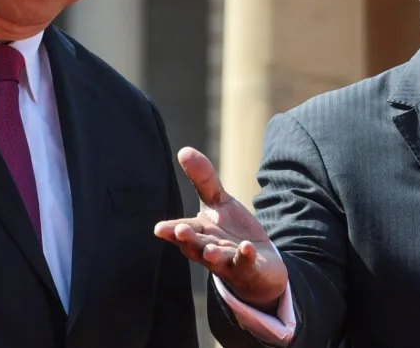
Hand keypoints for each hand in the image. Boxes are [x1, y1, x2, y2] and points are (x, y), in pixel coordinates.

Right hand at [155, 147, 288, 312]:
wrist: (260, 264)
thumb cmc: (232, 232)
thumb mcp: (219, 203)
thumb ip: (203, 180)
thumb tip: (183, 150)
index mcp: (200, 234)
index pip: (182, 231)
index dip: (171, 231)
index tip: (159, 228)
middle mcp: (209, 250)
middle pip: (196, 246)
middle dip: (188, 240)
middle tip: (179, 231)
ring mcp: (229, 262)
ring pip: (218, 260)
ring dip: (213, 255)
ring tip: (209, 250)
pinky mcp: (249, 269)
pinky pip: (246, 264)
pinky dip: (246, 257)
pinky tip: (247, 248)